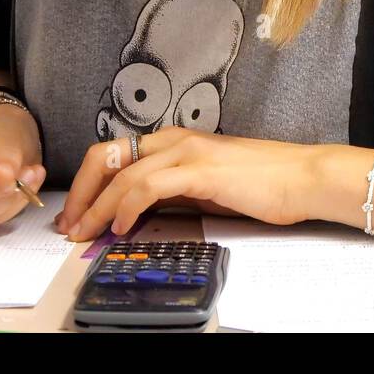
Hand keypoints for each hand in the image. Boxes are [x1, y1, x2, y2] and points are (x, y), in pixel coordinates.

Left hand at [57, 127, 316, 241]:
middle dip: (82, 192)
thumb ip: (177, 190)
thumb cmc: (266, 183)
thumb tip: (142, 212)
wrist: (304, 177)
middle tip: (69, 225)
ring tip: (85, 234)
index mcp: (177, 141)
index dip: (90, 184)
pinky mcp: (201, 170)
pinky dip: (127, 206)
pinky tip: (121, 226)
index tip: (78, 214)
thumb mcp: (209, 185)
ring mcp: (188, 152)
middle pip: (108, 155)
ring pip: (123, 173)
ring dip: (97, 207)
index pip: (117, 153)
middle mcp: (177, 140)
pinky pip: (149, 185)